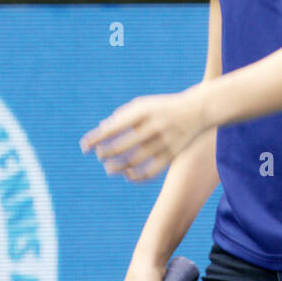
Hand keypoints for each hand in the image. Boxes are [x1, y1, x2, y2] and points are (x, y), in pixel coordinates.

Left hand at [80, 88, 205, 179]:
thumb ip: (122, 115)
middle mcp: (153, 126)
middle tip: (99, 156)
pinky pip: (151, 171)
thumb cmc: (163, 107)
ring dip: (118, 167)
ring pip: (135, 161)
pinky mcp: (173, 154)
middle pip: (122, 146)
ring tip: (108, 168)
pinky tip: (127, 175)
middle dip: (105, 153)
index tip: (84, 147)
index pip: (113, 128)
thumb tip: (101, 130)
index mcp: (143, 111)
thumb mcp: (143, 104)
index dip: (96, 139)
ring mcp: (164, 141)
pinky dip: (137, 176)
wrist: (198, 110)